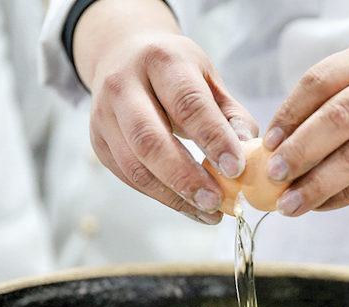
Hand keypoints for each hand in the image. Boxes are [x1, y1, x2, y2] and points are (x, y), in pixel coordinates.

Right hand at [74, 0, 257, 223]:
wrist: (123, 54)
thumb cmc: (176, 72)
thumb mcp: (208, 80)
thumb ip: (232, 116)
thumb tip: (249, 154)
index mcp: (161, 60)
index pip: (188, 104)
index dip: (213, 139)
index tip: (236, 169)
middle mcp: (124, 84)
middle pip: (150, 140)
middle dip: (186, 177)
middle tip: (216, 201)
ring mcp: (104, 115)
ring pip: (135, 165)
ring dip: (173, 195)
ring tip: (208, 211)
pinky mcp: (98, 141)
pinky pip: (128, 177)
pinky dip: (160, 196)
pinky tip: (188, 205)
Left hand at [262, 38, 348, 215]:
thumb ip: (334, 102)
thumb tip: (279, 147)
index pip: (321, 81)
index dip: (289, 114)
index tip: (268, 144)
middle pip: (339, 118)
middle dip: (300, 152)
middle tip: (273, 176)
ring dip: (318, 184)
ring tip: (290, 203)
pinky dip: (344, 196)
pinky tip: (322, 204)